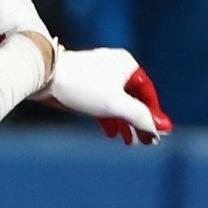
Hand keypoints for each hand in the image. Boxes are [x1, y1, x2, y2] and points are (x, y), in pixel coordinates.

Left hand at [47, 46, 170, 144]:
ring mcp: (97, 75)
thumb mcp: (115, 105)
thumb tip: (163, 127)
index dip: (153, 115)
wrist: (43, 75)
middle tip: (146, 143)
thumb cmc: (81, 86)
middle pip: (132, 99)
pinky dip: (107, 118)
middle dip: (138, 122)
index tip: (158, 134)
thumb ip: (140, 116)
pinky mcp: (82, 85)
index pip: (147, 93)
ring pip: (116, 103)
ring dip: (123, 123)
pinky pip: (101, 103)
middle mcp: (114, 67)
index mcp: (127, 64)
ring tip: (129, 143)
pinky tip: (110, 133)